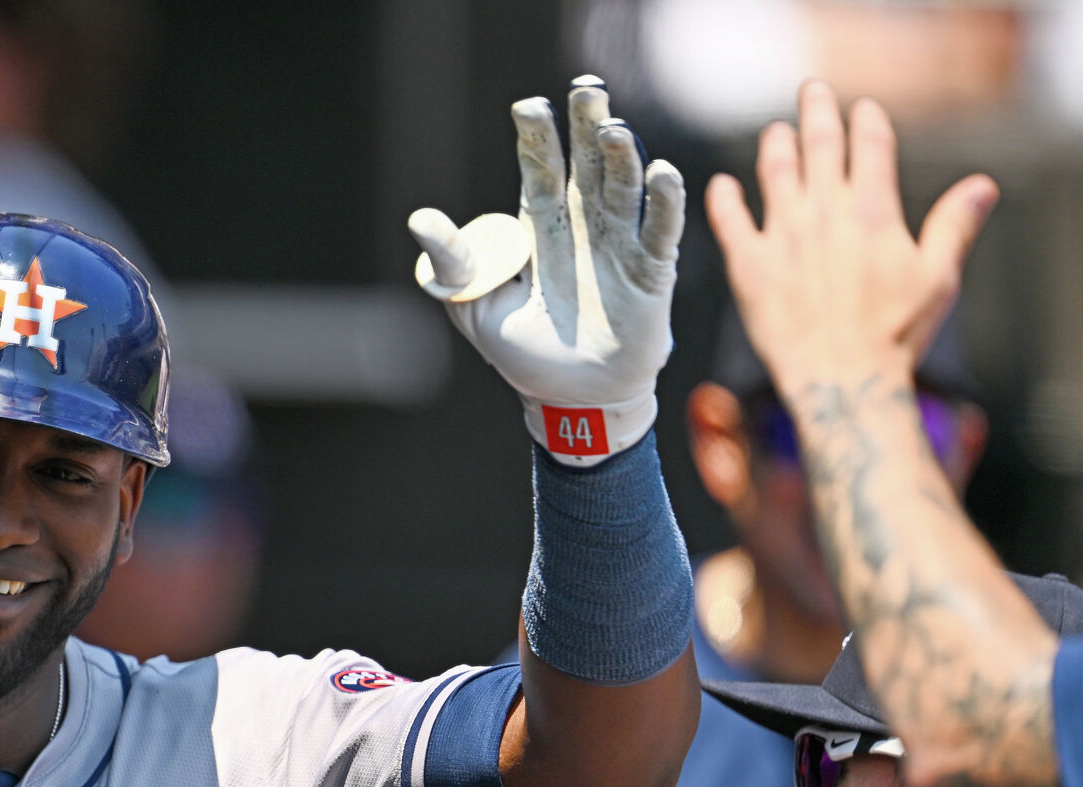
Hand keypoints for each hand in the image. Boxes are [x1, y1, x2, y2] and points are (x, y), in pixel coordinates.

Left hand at [410, 78, 683, 461]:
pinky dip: (663, 202)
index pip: (540, 169)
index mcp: (540, 223)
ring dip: (622, 157)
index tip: (529, 109)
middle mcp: (583, 223)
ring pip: (623, 188)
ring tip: (613, 130)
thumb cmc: (520, 350)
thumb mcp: (474, 305)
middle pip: (587, 163)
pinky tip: (661, 173)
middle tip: (585, 92)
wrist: (569, 399)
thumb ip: (452, 262)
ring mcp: (620, 242)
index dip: (536, 140)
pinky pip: (660, 230)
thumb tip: (419, 219)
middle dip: (585, 127)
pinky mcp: (650, 271)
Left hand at [707, 81, 997, 400]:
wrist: (842, 380)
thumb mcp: (938, 276)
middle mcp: (825, 213)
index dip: (866, 121)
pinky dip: (723, 198)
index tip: (863, 108)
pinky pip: (729, 221)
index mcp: (873, 210)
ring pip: (775, 172)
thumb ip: (954, 225)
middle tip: (812, 93)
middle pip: (820, 145)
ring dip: (775, 146)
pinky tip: (721, 185)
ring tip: (776, 133)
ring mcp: (783, 236)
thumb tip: (981, 185)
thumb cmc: (894, 335)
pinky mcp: (749, 265)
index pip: (870, 146)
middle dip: (817, 113)